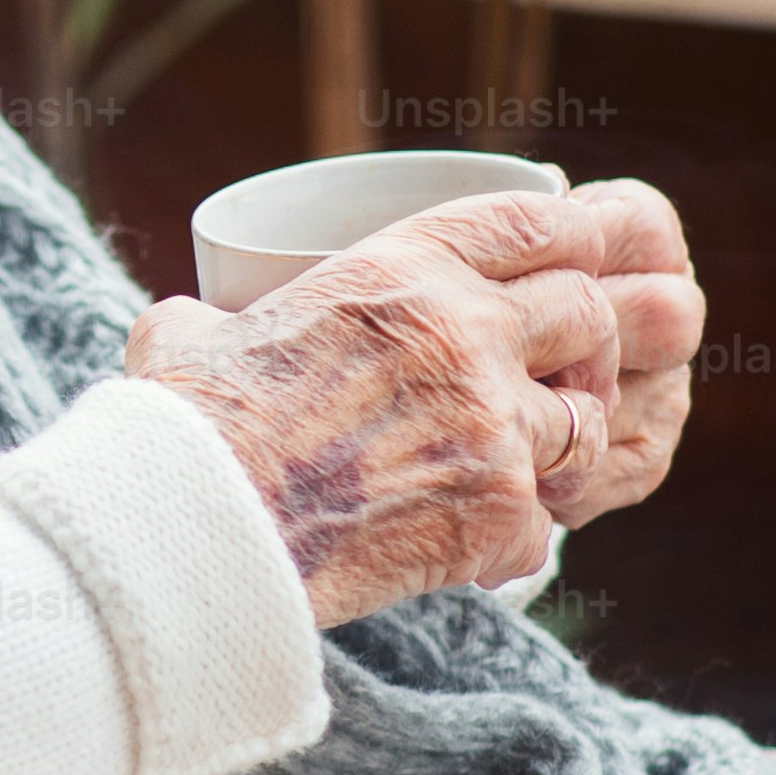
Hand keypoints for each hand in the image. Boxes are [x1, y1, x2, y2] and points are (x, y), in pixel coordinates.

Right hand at [123, 179, 704, 625]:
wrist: (203, 523)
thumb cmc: (187, 427)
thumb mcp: (189, 335)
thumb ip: (211, 316)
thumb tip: (188, 321)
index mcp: (401, 269)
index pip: (534, 222)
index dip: (567, 244)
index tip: (566, 269)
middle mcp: (465, 332)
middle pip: (588, 313)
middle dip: (581, 350)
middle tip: (549, 383)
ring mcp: (492, 420)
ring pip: (588, 422)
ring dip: (558, 450)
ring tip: (508, 473)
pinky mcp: (500, 506)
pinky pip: (543, 525)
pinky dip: (508, 543)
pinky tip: (464, 552)